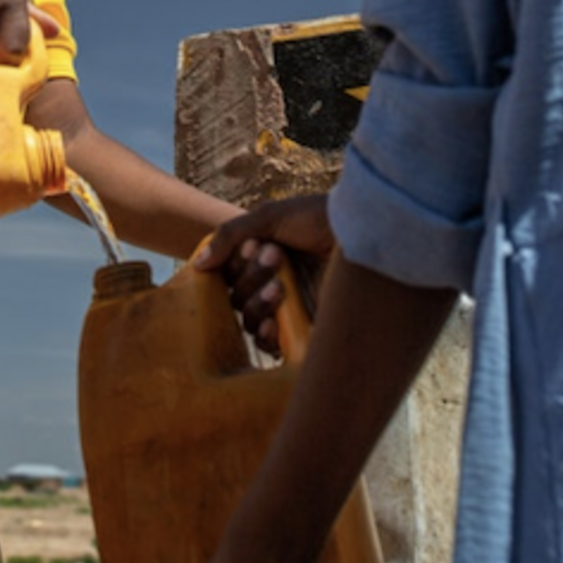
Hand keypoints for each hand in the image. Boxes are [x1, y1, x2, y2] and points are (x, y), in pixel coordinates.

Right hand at [194, 194, 335, 355]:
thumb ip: (229, 236)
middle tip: (277, 257)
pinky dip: (266, 338)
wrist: (366, 236)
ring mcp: (290, 307)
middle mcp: (274, 282)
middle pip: (237, 297)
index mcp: (264, 256)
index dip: (236, 264)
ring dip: (257, 304)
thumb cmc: (320, 219)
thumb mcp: (270, 217)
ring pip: (250, 320)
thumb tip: (197, 266)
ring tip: (281, 287)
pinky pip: (272, 346)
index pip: (230, 274)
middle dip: (251, 277)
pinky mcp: (305, 329)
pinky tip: (272, 325)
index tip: (255, 246)